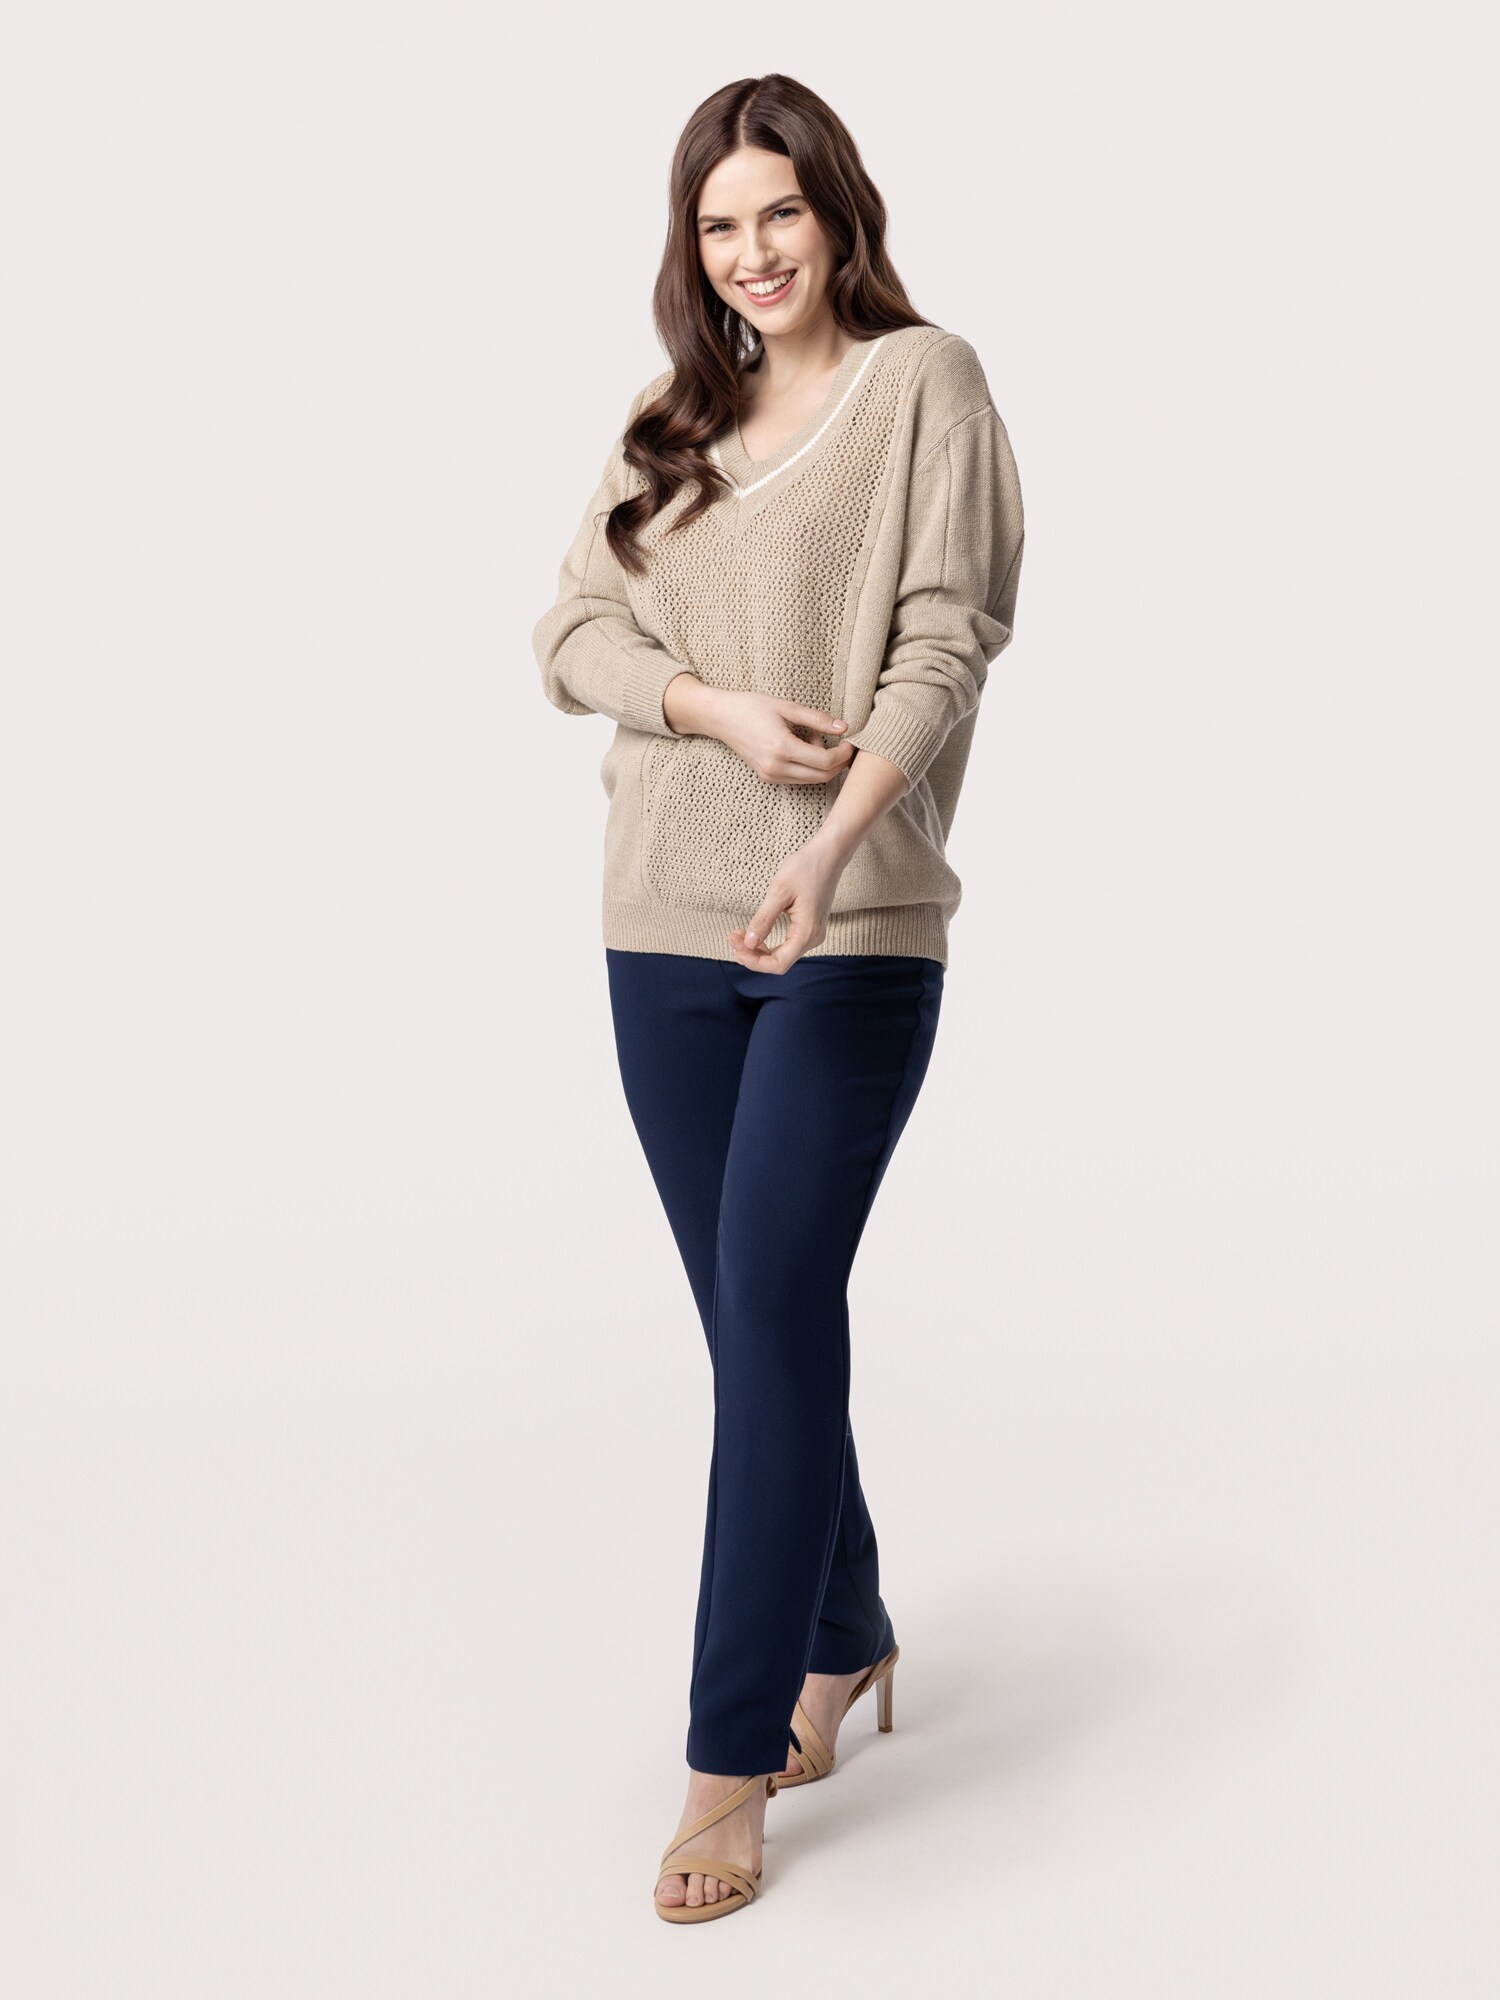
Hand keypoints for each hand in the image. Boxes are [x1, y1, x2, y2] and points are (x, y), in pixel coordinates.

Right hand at [666, 679, 853, 785]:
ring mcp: (771, 775)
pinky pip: (800, 778)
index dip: (843, 753)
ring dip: (824, 764)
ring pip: (813, 780)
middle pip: (823, 776)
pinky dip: (810, 766)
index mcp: (782, 748)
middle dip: (839, 762)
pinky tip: (804, 746)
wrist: (721, 718)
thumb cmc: (751, 707)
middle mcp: (776, 767)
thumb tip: (844, 727)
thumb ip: (817, 719)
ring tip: (817, 738)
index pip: (825, 761)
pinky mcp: (768, 778)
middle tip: (844, 743)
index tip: (850, 740)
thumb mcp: (786, 707)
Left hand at [728, 833, 849, 974]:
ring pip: (782, 955)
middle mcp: (813, 939)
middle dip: (752, 955)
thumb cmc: (806, 868)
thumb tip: (749, 944)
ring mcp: (812, 934)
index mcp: (807, 932)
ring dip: (758, 950)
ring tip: (739, 935)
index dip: (754, 961)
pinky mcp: (809, 928)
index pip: (778, 964)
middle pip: (779, 962)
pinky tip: (754, 934)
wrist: (828, 855)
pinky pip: (787, 945)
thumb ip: (764, 920)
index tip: (736, 946)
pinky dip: (768, 943)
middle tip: (732, 937)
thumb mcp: (779, 892)